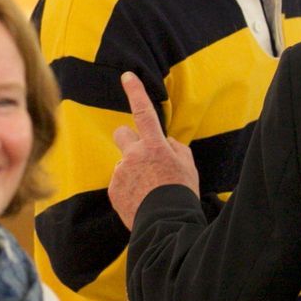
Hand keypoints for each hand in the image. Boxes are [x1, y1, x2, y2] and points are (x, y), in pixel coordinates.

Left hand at [108, 71, 198, 229]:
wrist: (166, 224)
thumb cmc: (181, 193)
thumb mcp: (188, 166)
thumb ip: (175, 148)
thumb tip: (166, 142)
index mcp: (155, 146)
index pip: (144, 112)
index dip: (136, 92)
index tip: (127, 76)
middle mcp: (134, 154)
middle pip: (122, 133)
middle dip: (129, 140)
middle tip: (141, 155)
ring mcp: (121, 171)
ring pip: (123, 162)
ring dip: (132, 170)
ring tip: (147, 189)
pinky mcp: (112, 189)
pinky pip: (119, 181)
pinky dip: (127, 187)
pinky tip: (139, 199)